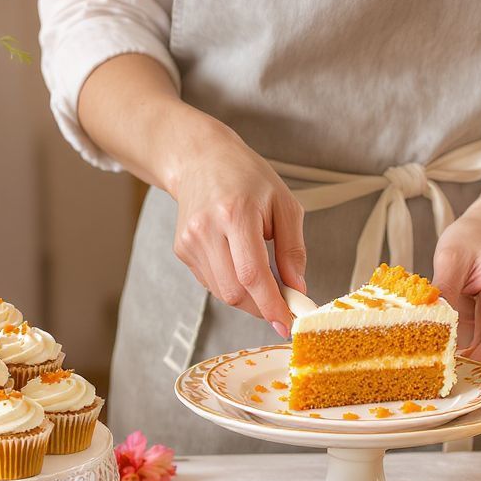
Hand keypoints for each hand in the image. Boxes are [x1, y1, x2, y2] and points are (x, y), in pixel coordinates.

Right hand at [168, 121, 306, 334]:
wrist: (200, 159)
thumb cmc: (247, 177)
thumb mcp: (284, 204)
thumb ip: (293, 249)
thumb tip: (298, 288)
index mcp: (235, 214)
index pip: (252, 274)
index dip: (271, 304)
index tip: (287, 321)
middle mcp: (206, 229)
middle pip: (235, 291)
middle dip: (261, 305)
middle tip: (282, 300)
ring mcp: (189, 241)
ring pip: (222, 293)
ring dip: (247, 296)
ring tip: (261, 275)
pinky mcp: (182, 250)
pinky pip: (211, 283)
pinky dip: (231, 283)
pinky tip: (238, 261)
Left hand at [432, 201, 480, 369]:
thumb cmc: (475, 237)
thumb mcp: (451, 255)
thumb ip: (444, 288)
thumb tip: (431, 320)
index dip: (473, 360)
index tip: (444, 367)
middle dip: (474, 369)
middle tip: (439, 371)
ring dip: (477, 365)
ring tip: (444, 362)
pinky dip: (479, 356)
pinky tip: (454, 352)